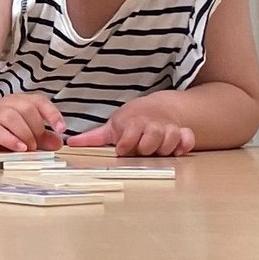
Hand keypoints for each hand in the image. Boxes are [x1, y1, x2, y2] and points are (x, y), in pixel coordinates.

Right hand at [0, 93, 63, 152]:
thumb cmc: (5, 133)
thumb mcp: (27, 134)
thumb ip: (43, 138)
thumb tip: (58, 143)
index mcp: (21, 102)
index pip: (39, 101)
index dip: (52, 114)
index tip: (61, 129)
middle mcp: (7, 104)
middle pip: (27, 108)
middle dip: (36, 128)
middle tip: (37, 145)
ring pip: (12, 116)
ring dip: (25, 134)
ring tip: (28, 148)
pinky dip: (11, 140)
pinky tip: (20, 148)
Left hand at [65, 93, 195, 156]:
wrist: (156, 108)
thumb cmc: (131, 120)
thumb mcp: (112, 126)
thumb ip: (93, 137)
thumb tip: (70, 143)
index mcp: (133, 122)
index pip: (131, 133)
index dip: (126, 144)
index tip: (121, 150)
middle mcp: (152, 125)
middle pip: (152, 138)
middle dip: (146, 147)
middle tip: (141, 149)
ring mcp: (168, 129)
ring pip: (170, 139)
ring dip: (164, 148)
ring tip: (156, 150)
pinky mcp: (181, 133)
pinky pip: (188, 139)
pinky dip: (185, 144)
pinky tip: (177, 151)